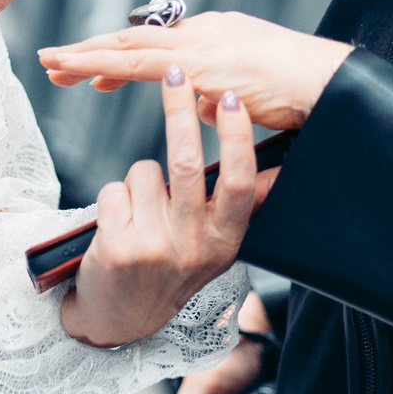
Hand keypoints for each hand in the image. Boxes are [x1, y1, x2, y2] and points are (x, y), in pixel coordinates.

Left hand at [39, 10, 352, 131]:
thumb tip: (199, 109)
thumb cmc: (301, 93)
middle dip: (91, 51)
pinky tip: (87, 73)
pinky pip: (144, 64)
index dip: (120, 57)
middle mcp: (203, 34)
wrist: (330, 84)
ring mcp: (201, 46)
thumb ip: (219, 98)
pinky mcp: (201, 64)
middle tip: (53, 61)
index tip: (91, 73)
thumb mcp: (250, 96)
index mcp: (214, 38)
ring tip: (53, 64)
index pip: (156, 46)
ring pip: (130, 47)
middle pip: (134, 40)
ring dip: (87, 55)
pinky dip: (110, 65)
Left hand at [59, 67, 257, 347]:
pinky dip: (113, 199)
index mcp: (225, 241)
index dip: (235, 136)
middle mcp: (194, 246)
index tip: (230, 97)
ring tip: (138, 215)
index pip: (238, 181)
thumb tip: (279, 167)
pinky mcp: (119, 249)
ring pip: (143, 172)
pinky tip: (116, 229)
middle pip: (187, 162)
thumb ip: (235, 208)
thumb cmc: (167, 271)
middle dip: (179, 108)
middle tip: (175, 72)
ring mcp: (155, 248)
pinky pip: (114, 191)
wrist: (119, 321)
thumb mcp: (212, 248)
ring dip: (137, 181)